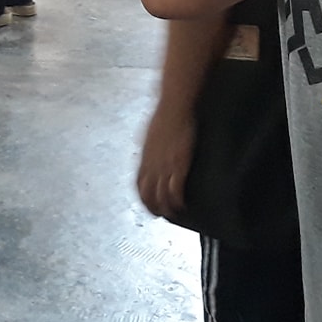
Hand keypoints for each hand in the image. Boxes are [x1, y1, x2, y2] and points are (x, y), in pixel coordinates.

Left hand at [136, 105, 195, 219]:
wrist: (174, 107)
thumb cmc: (164, 115)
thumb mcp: (150, 134)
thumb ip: (150, 148)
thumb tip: (150, 154)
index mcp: (144, 158)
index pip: (138, 185)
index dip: (142, 198)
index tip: (148, 205)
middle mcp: (151, 165)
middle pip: (147, 194)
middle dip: (152, 207)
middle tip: (159, 215)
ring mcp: (164, 166)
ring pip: (161, 195)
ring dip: (166, 208)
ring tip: (172, 213)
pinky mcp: (179, 164)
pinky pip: (175, 189)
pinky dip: (177, 200)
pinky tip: (182, 205)